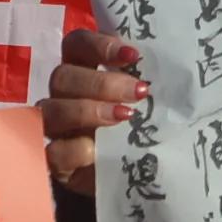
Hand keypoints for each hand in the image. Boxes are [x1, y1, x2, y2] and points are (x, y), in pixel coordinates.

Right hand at [42, 29, 145, 189]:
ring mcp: (56, 128)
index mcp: (84, 70)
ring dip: (87, 111)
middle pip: (63, 76)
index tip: (132, 55)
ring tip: (124, 117)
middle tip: (139, 92)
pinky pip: (53, 150)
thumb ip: (146, 81)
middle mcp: (65, 95)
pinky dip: (75, 148)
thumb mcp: (150, 102)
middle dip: (101, 82)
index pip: (76, 44)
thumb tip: (169, 63)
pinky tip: (96, 152)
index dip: (99, 45)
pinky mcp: (55, 161)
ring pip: (52, 109)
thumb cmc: (145, 129)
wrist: (140, 177)